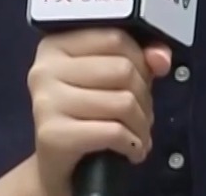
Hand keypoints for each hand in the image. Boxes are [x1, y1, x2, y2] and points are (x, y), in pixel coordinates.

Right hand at [26, 28, 171, 195]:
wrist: (59, 169)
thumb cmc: (86, 118)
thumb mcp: (113, 82)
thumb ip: (140, 61)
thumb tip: (160, 58)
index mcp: (56, 45)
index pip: (116, 38)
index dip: (141, 61)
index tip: (142, 81)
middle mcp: (45, 69)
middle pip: (123, 69)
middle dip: (144, 97)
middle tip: (140, 115)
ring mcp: (46, 101)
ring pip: (123, 102)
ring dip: (142, 125)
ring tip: (138, 135)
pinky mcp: (52, 134)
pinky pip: (113, 132)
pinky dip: (132, 144)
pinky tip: (131, 150)